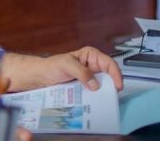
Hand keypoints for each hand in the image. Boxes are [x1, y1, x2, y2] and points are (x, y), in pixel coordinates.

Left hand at [2, 46, 122, 91]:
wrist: (42, 77)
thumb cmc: (52, 66)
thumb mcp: (66, 64)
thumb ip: (81, 72)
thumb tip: (95, 85)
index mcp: (91, 56)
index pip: (109, 63)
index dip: (116, 74)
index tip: (117, 86)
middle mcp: (93, 66)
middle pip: (109, 75)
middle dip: (111, 85)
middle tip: (112, 97)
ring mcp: (90, 77)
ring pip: (103, 85)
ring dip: (104, 93)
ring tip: (105, 102)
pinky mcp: (86, 87)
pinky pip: (95, 92)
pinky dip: (96, 97)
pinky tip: (95, 104)